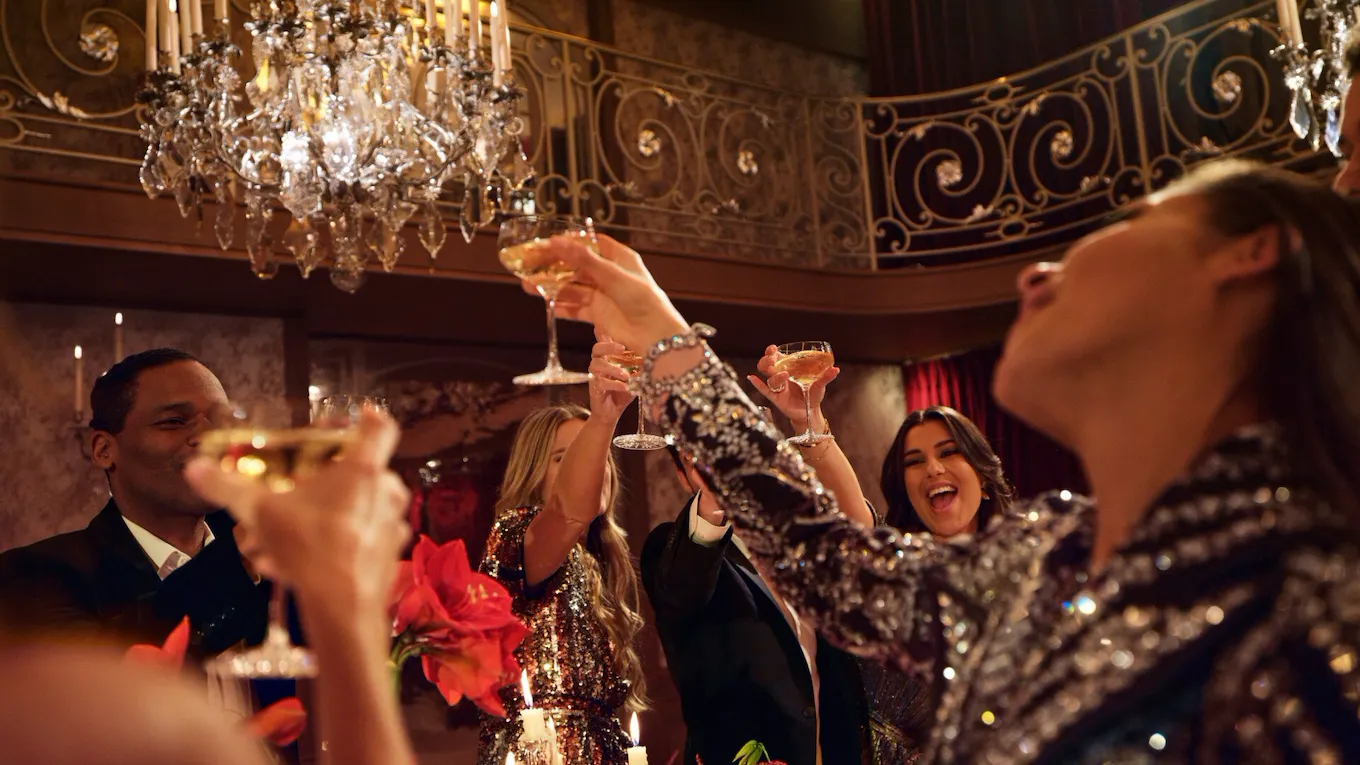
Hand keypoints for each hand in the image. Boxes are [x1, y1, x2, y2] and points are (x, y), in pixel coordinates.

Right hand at [184, 409, 411, 618]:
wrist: (342, 607)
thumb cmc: (309, 549)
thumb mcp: (260, 512)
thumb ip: (227, 487)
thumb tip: (195, 469)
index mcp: (363, 469)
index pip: (380, 428)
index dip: (371, 417)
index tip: (363, 413)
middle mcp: (387, 492)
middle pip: (367, 471)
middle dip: (334, 480)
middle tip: (306, 490)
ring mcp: (394, 523)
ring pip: (363, 509)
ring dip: (332, 517)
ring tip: (296, 535)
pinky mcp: (392, 553)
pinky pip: (364, 539)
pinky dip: (340, 545)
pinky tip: (308, 560)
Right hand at [525, 232, 688, 353]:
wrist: (655, 337)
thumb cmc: (644, 301)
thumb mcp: (613, 275)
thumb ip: (584, 260)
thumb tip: (557, 242)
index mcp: (619, 258)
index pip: (589, 243)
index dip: (569, 241)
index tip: (547, 242)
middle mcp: (610, 275)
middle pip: (576, 266)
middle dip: (552, 265)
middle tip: (529, 264)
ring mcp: (603, 295)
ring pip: (572, 288)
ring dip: (551, 287)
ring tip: (528, 285)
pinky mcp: (599, 314)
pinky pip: (575, 308)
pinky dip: (560, 306)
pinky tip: (545, 304)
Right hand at [587, 330, 633, 422]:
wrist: (612, 413)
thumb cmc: (624, 390)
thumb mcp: (634, 375)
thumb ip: (638, 364)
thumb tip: (654, 352)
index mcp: (608, 357)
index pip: (603, 341)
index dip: (605, 332)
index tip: (613, 328)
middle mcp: (599, 364)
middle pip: (596, 348)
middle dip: (608, 346)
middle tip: (622, 349)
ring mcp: (595, 376)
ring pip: (597, 365)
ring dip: (613, 368)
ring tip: (626, 375)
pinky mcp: (594, 389)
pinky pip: (600, 382)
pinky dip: (614, 384)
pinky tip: (625, 387)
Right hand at [748, 345, 837, 432]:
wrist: (810, 412)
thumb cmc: (813, 396)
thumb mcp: (820, 385)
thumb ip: (826, 377)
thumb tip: (836, 369)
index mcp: (789, 369)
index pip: (777, 357)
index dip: (772, 351)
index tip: (773, 348)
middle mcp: (781, 376)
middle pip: (767, 365)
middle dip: (767, 360)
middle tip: (774, 359)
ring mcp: (777, 387)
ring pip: (767, 377)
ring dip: (773, 374)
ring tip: (784, 375)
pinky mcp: (776, 398)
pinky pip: (764, 390)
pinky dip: (757, 384)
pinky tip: (752, 378)